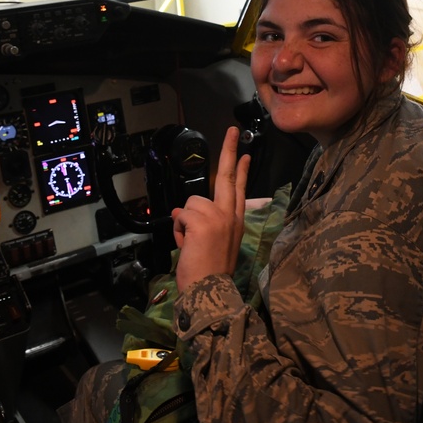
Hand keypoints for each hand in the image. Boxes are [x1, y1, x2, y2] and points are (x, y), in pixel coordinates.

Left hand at [171, 126, 249, 292]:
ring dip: (184, 221)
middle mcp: (230, 215)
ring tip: (189, 241)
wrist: (209, 291)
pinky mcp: (202, 222)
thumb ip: (209, 223)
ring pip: (191, 202)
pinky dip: (178, 229)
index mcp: (235, 221)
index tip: (244, 154)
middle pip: (227, 176)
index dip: (241, 170)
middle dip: (229, 150)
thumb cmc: (210, 272)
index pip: (239, 189)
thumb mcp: (219, 243)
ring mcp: (217, 217)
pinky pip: (181, 214)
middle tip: (232, 131)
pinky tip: (185, 243)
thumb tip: (186, 211)